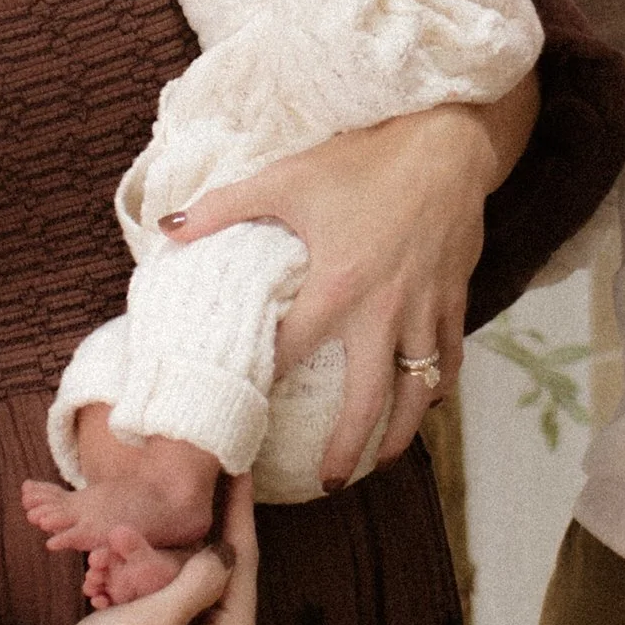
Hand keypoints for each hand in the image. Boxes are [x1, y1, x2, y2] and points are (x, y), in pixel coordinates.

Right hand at [24, 476, 258, 624]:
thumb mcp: (153, 620)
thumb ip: (199, 580)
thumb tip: (229, 549)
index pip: (242, 570)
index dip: (240, 517)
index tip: (242, 472)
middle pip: (222, 580)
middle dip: (196, 538)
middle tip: (204, 488)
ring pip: (194, 591)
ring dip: (167, 559)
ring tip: (147, 527)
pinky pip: (173, 608)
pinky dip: (153, 583)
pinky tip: (130, 558)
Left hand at [159, 105, 507, 482]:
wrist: (447, 142)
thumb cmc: (364, 160)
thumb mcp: (288, 178)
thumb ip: (226, 207)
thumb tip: (168, 229)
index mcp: (338, 286)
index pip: (293, 353)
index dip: (266, 387)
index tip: (244, 418)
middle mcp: (385, 311)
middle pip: (368, 400)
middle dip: (346, 449)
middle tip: (326, 482)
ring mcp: (425, 310)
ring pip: (417, 392)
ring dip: (399, 433)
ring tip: (380, 462)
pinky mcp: (455, 299)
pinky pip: (449, 358)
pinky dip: (438, 386)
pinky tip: (427, 403)